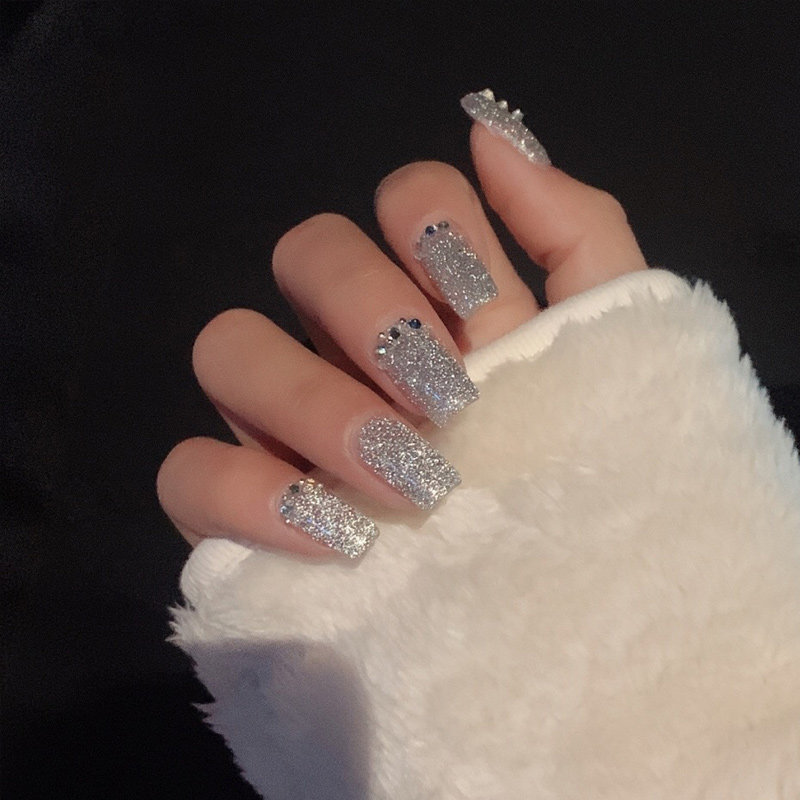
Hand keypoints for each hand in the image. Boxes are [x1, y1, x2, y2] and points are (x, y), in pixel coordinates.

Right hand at [157, 91, 646, 558]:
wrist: (570, 612)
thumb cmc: (583, 473)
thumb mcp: (608, 348)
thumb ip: (573, 232)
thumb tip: (487, 131)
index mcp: (433, 300)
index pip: (403, 200)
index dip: (435, 230)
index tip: (487, 317)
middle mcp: (345, 343)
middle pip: (304, 251)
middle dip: (370, 311)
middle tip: (444, 401)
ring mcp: (280, 422)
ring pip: (227, 345)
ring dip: (314, 401)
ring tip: (404, 476)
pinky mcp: (237, 506)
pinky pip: (189, 469)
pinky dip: (250, 492)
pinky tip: (336, 532)